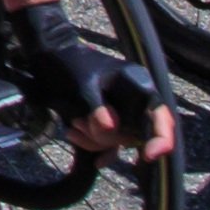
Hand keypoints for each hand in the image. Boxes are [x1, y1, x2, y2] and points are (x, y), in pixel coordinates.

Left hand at [0, 0, 170, 158]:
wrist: (47, 55)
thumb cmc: (68, 63)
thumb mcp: (82, 85)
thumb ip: (96, 108)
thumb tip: (111, 129)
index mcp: (138, 85)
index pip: (161, 117)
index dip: (162, 139)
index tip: (149, 154)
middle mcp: (135, 101)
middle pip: (137, 134)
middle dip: (110, 138)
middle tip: (80, 123)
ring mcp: (121, 112)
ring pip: (119, 140)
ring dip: (95, 140)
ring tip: (72, 124)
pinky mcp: (107, 121)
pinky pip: (107, 143)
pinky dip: (92, 145)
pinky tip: (74, 137)